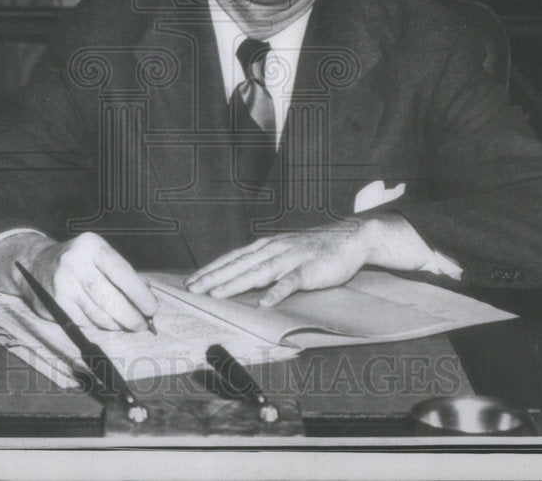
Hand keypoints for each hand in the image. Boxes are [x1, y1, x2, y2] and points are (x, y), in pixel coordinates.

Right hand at [0, 231, 156, 330]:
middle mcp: (74, 263)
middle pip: (108, 297)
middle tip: (143, 324)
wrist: (37, 264)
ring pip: (97, 313)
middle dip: (130, 315)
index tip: (152, 309)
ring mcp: (62, 285)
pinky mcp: (55, 304)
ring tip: (130, 325)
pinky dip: (101, 325)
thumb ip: (124, 273)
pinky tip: (110, 324)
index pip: (120, 272)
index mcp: (91, 246)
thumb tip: (147, 298)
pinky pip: (85, 321)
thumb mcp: (100, 255)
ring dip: (118, 324)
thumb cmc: (80, 260)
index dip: (139, 293)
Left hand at [184, 214, 434, 305]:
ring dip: (235, 283)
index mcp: (266, 246)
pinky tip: (264, 302)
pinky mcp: (309, 270)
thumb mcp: (285, 250)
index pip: (233, 258)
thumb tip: (240, 274)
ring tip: (216, 294)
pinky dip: (277, 291)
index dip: (211, 269)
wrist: (350, 237)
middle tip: (191, 289)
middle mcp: (274, 250)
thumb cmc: (315, 249)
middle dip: (213, 278)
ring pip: (258, 272)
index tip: (191, 280)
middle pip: (238, 265)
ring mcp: (291, 259)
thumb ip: (265, 261)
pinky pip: (290, 282)